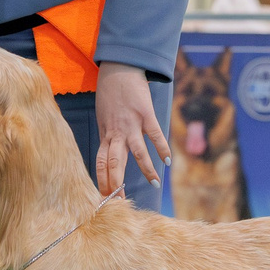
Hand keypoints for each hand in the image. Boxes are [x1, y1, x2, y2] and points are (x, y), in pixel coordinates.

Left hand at [93, 61, 171, 197]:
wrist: (119, 68)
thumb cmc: (110, 93)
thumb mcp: (103, 116)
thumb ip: (109, 134)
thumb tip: (111, 151)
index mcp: (106, 134)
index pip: (102, 163)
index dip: (103, 181)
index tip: (106, 197)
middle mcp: (117, 132)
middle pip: (115, 163)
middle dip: (118, 183)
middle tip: (122, 200)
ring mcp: (132, 123)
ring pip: (137, 152)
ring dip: (146, 170)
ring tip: (154, 184)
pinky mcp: (146, 114)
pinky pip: (155, 135)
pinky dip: (162, 149)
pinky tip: (167, 161)